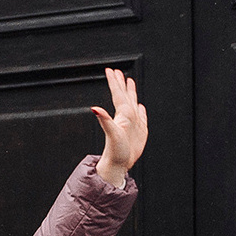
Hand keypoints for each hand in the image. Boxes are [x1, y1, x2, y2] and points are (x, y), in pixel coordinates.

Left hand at [92, 68, 148, 188]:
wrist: (119, 165)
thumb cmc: (115, 152)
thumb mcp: (111, 133)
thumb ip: (104, 120)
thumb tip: (94, 108)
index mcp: (122, 115)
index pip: (117, 94)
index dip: (114, 82)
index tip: (110, 70)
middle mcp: (126, 117)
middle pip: (123, 96)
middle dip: (120, 83)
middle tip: (117, 71)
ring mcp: (133, 124)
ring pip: (132, 103)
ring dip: (131, 92)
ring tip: (129, 82)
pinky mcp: (139, 131)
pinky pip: (141, 117)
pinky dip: (141, 110)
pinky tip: (140, 106)